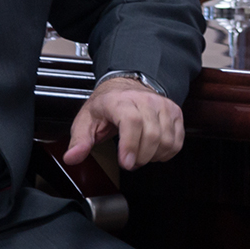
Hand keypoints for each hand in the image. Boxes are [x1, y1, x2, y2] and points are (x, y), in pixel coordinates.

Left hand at [66, 75, 183, 170]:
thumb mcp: (86, 120)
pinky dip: (166, 152)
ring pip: (166, 140)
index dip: (130, 145)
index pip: (132, 121)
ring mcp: (162, 105)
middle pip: (152, 135)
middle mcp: (145, 100)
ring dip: (153, 156)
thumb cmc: (107, 104)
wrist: (126, 85)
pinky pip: (177, 141)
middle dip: (140, 157)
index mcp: (120, 101)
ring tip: (140, 154)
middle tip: (128, 161)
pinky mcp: (175, 112)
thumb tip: (72, 157)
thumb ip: (79, 141)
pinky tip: (153, 150)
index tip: (126, 163)